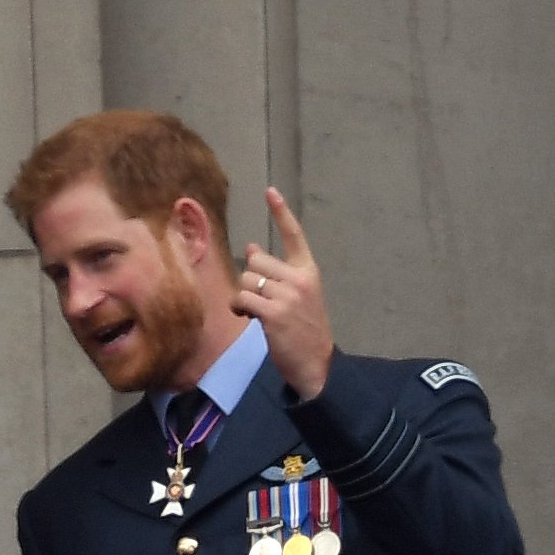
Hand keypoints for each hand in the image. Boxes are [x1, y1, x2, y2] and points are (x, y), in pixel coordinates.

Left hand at [235, 188, 336, 399]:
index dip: (281, 212)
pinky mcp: (273, 313)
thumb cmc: (303, 328)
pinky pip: (242, 298)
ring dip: (243, 295)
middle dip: (250, 279)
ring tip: (253, 310)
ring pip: (247, 279)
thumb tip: (251, 248)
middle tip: (257, 299)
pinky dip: (239, 307)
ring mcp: (288, 296)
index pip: (294, 235)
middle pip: (256, 262)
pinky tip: (246, 316)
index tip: (270, 191)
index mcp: (308, 271)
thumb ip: (277, 272)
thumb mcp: (296, 296)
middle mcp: (300, 279)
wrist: (315, 363)